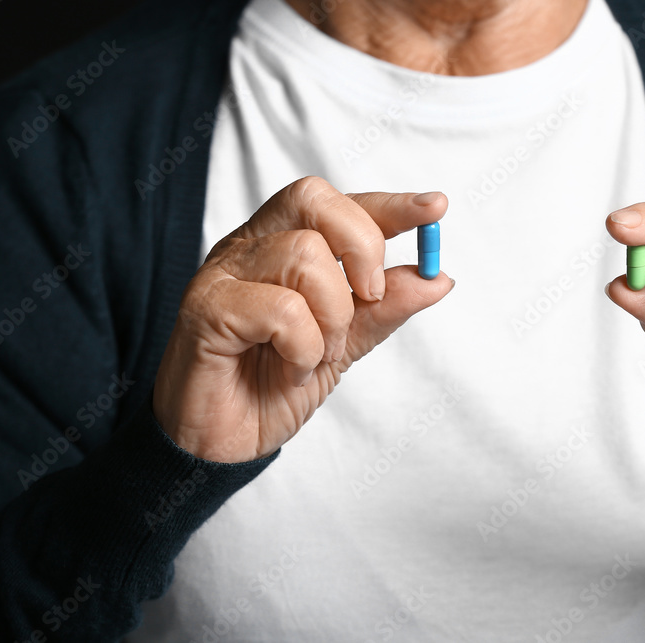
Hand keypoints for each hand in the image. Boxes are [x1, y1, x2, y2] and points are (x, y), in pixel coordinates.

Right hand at [153, 176, 452, 461]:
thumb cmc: (269, 387)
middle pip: (315, 201)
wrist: (222, 444)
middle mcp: (250, 248)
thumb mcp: (344, 344)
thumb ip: (384, 308)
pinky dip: (303, 348)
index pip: (339, 204)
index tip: (435, 208)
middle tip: (369, 300)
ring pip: (305, 256)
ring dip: (332, 318)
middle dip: (362, 249)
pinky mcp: (207, 309)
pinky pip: (281, 309)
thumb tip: (437, 277)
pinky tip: (291, 370)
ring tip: (316, 356)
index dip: (390, 205)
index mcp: (280, 246)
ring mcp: (224, 274)